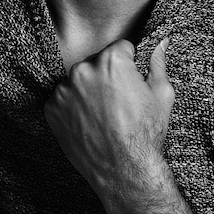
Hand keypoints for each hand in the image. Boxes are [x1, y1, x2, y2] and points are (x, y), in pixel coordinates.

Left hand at [44, 38, 173, 197]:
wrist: (125, 171)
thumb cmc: (146, 133)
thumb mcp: (161, 94)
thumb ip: (157, 62)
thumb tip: (161, 42)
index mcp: (111, 61)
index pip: (120, 47)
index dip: (129, 65)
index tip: (131, 82)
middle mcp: (84, 70)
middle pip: (97, 62)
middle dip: (107, 76)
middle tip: (118, 102)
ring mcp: (65, 90)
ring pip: (79, 80)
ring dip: (88, 90)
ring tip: (103, 114)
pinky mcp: (52, 108)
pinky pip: (63, 99)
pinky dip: (74, 107)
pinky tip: (89, 122)